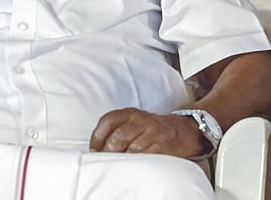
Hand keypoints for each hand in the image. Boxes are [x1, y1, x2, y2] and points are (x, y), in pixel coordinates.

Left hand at [89, 108, 206, 158]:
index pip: (108, 121)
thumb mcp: (133, 122)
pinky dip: (138, 162)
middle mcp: (142, 120)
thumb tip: (97, 148)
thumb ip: (116, 129)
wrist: (184, 131)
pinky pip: (147, 156)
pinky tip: (134, 165)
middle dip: (109, 151)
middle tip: (106, 160)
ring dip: (123, 159)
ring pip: (132, 148)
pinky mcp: (165, 146)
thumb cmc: (152, 129)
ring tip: (119, 164)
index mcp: (130, 113)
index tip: (94, 150)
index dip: (97, 137)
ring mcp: (154, 132)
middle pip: (118, 136)